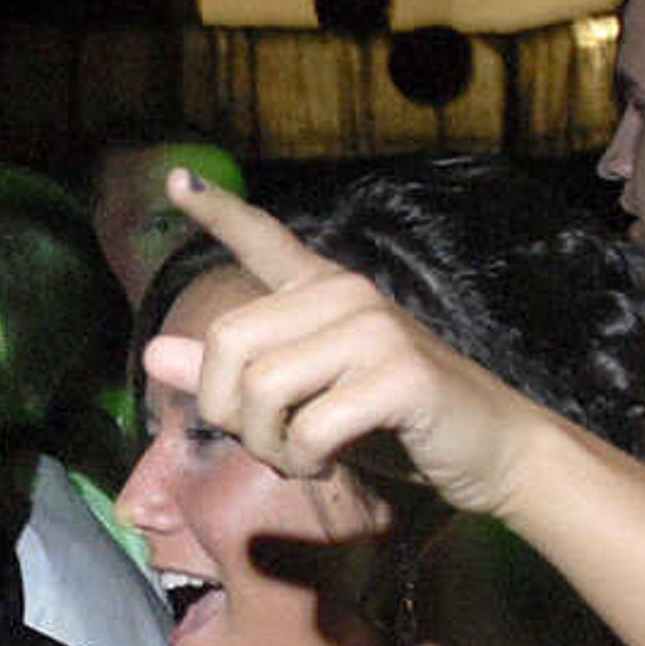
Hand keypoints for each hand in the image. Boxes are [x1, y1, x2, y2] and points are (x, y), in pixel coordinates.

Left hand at [139, 170, 548, 516]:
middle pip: (229, 342)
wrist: (492, 450)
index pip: (264, 240)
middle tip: (267, 444)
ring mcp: (374, 329)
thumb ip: (234, 377)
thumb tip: (152, 353)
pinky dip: (305, 462)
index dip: (218, 212)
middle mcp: (346, 295)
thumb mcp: (303, 401)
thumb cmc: (394, 424)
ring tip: (301, 458)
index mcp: (323, 292)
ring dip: (268, 445)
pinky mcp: (399, 374)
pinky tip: (329, 464)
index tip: (178, 181)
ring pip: (262, 388)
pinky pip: (309, 427)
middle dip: (227, 412)